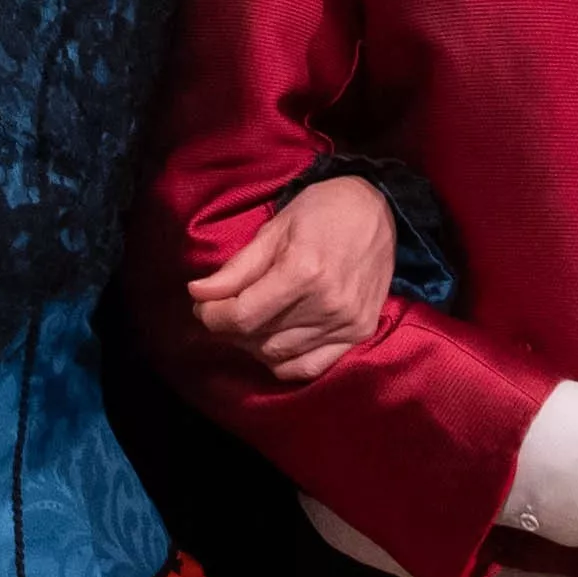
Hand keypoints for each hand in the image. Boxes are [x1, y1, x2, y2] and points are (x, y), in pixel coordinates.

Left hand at [185, 169, 397, 381]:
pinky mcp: (359, 332)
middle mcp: (328, 303)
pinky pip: (311, 367)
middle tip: (220, 309)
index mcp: (304, 270)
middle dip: (228, 328)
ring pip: (280, 355)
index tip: (201, 305)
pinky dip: (284, 362)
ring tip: (246, 321)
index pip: (243, 315)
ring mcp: (347, 322)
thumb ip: (238, 267)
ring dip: (252, 344)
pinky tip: (272, 342)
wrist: (379, 209)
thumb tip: (198, 293)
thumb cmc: (323, 210)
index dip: (212, 315)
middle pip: (259, 338)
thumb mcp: (275, 228)